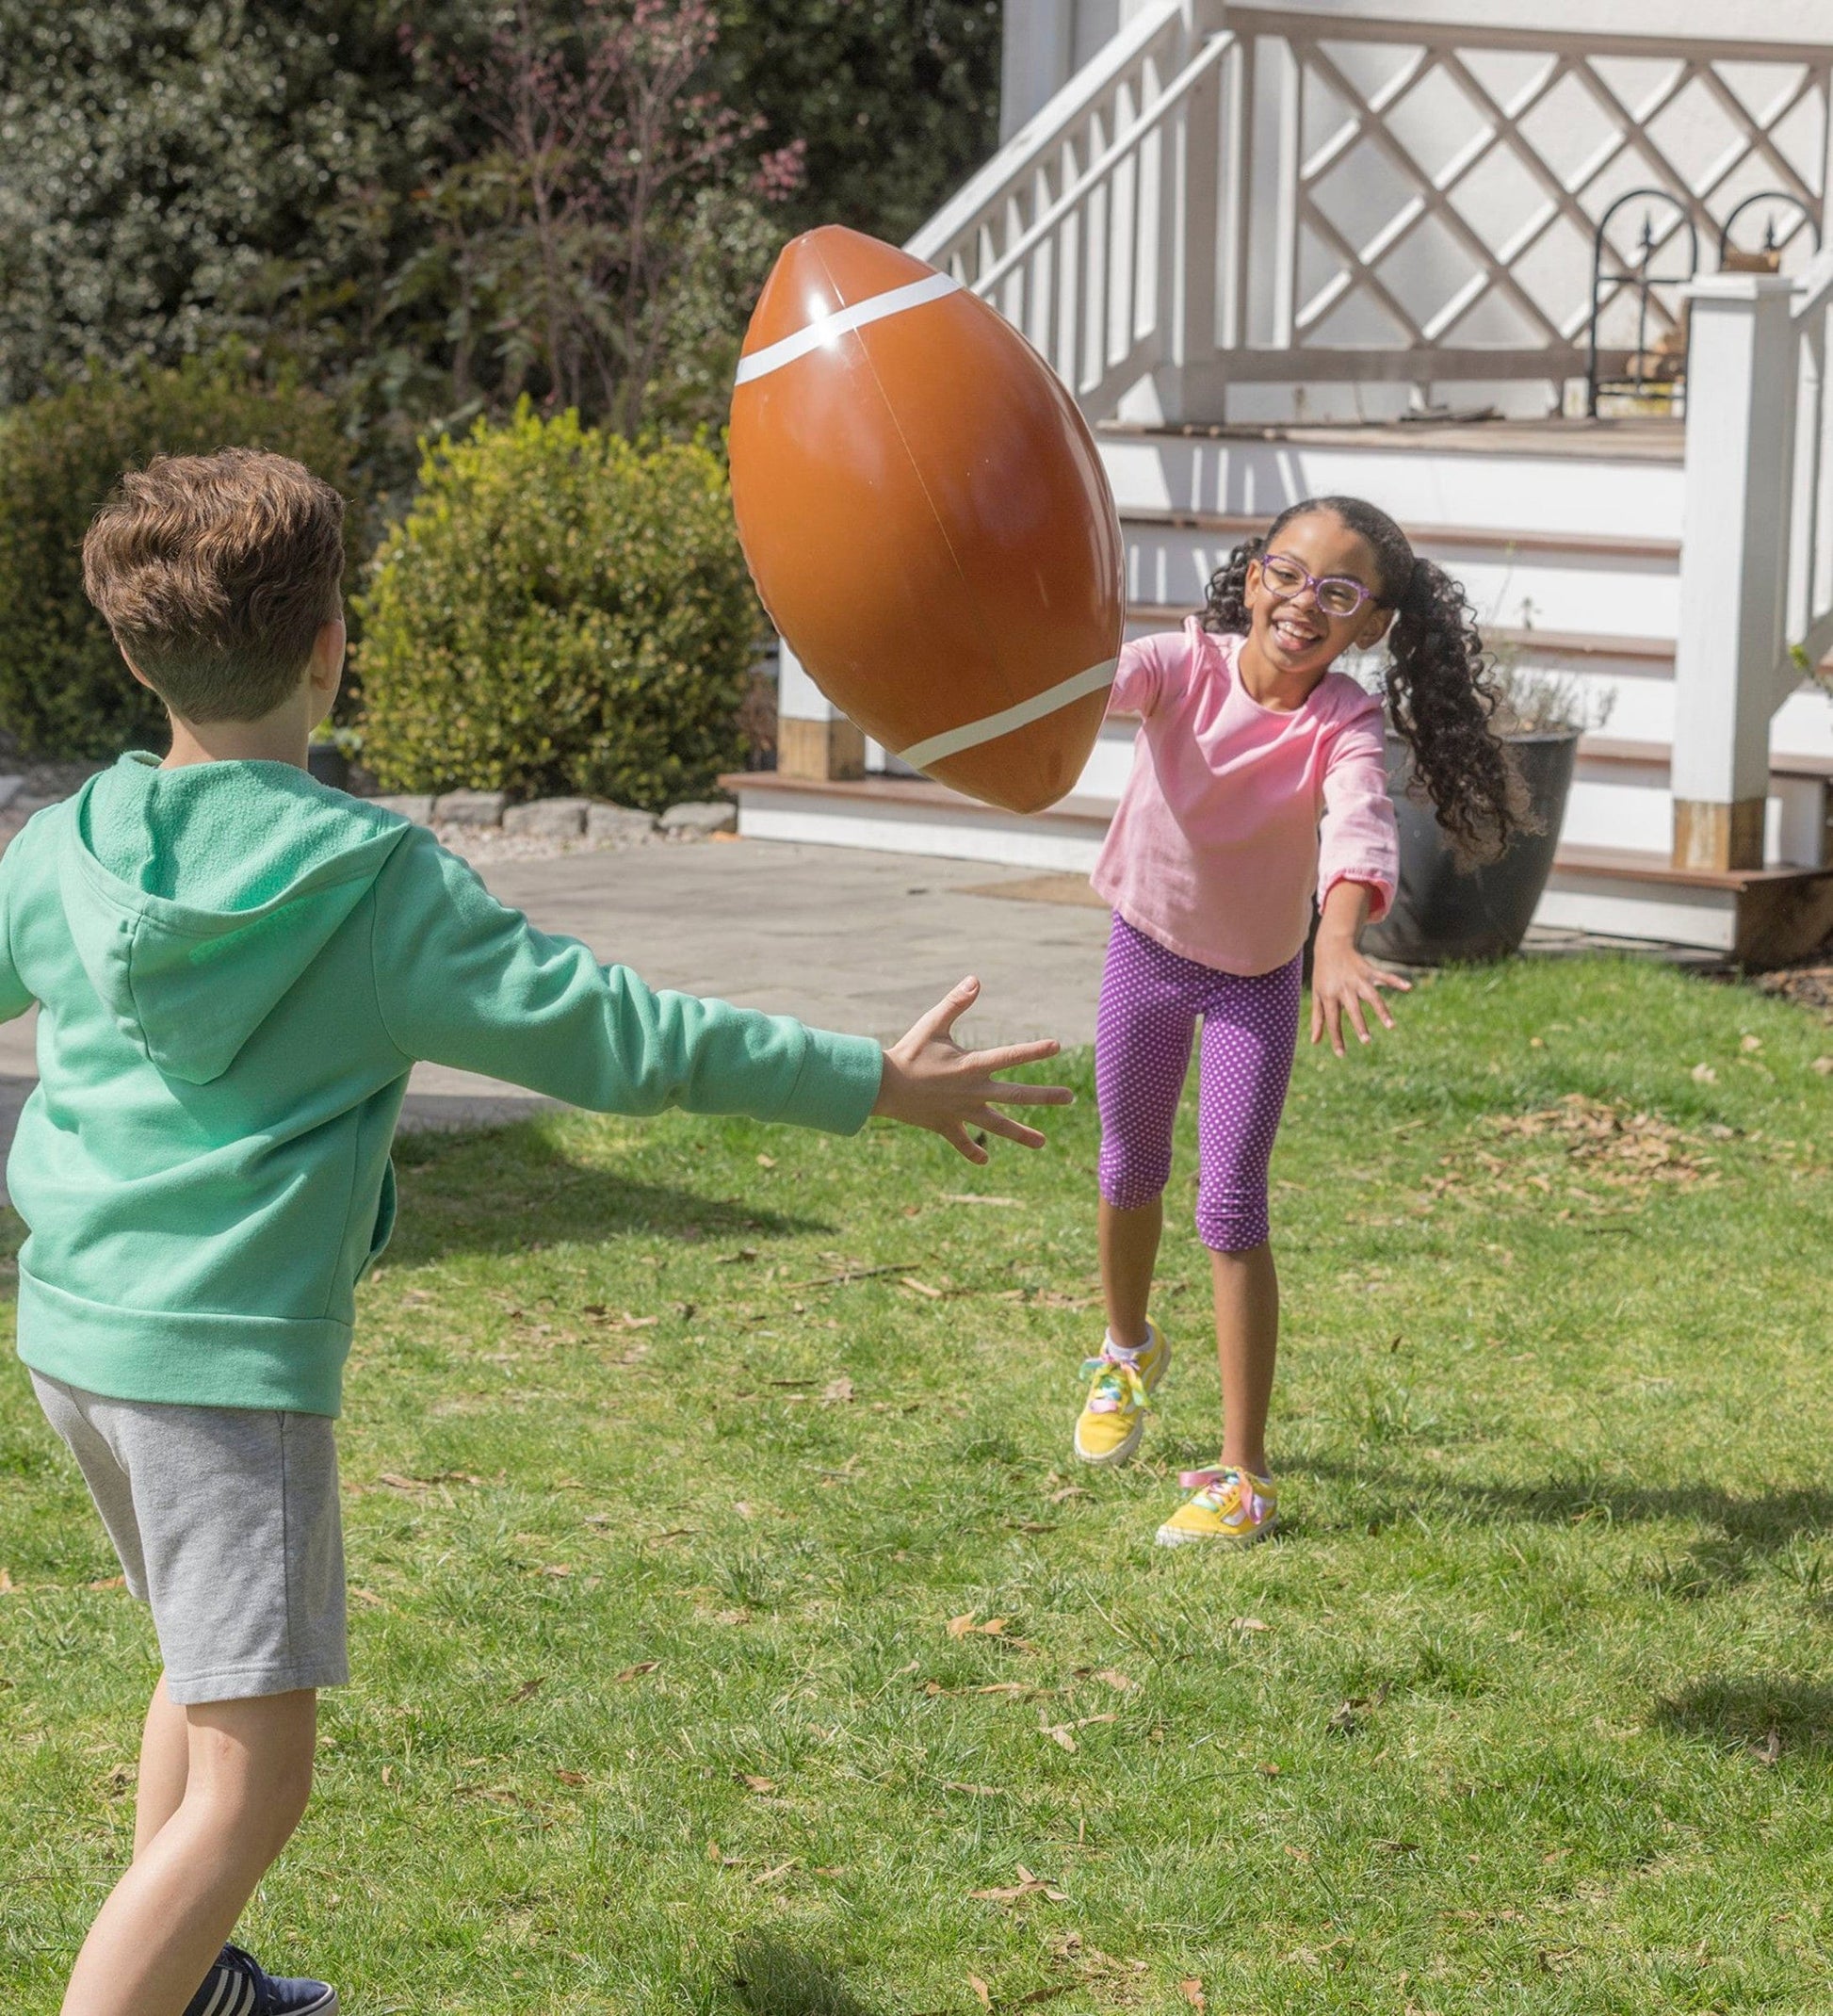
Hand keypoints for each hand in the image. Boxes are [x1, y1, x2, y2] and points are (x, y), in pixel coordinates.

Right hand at [873, 976, 1072, 1163]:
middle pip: (1016, 1096)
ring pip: (997, 1126)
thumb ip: (956, 1003)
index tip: (1057, 1046)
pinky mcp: (945, 1125)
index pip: (1010, 1056)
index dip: (1034, 1051)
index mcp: (971, 1066)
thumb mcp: (932, 1024)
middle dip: (1045, 1097)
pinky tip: (985, 1160)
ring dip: (1021, 1134)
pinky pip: (962, 1142)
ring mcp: (961, 1112)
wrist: (882, 1086)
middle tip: (1069, 1098)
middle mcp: (972, 1092)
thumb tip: (976, 980)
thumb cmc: (908, 1052)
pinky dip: (973, 1151)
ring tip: (1042, 1143)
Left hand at [1309, 932, 1409, 1056]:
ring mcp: (1359, 980)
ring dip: (1382, 1010)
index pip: (1333, 1020)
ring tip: (1391, 1026)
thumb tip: (1315, 1042)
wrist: (1331, 945)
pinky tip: (1408, 988)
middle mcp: (1345, 988)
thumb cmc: (1323, 975)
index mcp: (1330, 995)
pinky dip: (1396, 981)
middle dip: (1360, 1025)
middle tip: (1366, 1042)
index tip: (1341, 1055)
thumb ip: (1317, 1018)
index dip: (1336, 1037)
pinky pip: (1384, 977)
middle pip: (1353, 1009)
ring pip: (1372, 996)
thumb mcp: (1317, 995)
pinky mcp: (1369, 971)